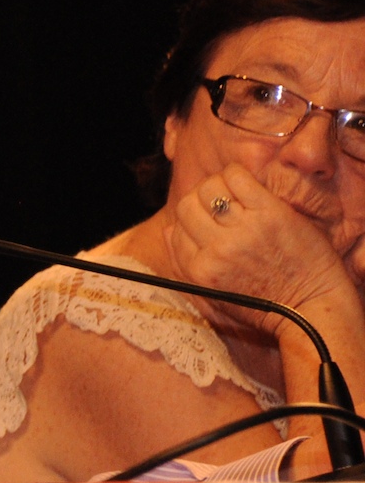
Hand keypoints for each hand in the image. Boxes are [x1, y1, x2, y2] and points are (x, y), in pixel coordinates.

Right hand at [168, 164, 355, 334]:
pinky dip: (235, 174)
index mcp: (201, 271)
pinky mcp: (271, 214)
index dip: (190, 220)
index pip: (176, 227)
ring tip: (233, 195)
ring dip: (217, 186)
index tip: (206, 220)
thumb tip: (168, 230)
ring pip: (209, 188)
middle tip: (218, 205)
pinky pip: (236, 177)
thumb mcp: (215, 296)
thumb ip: (184, 264)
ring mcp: (244, 231)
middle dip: (198, 201)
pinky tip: (245, 184)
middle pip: (187, 204)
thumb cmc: (267, 304)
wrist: (315, 308)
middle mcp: (217, 251)